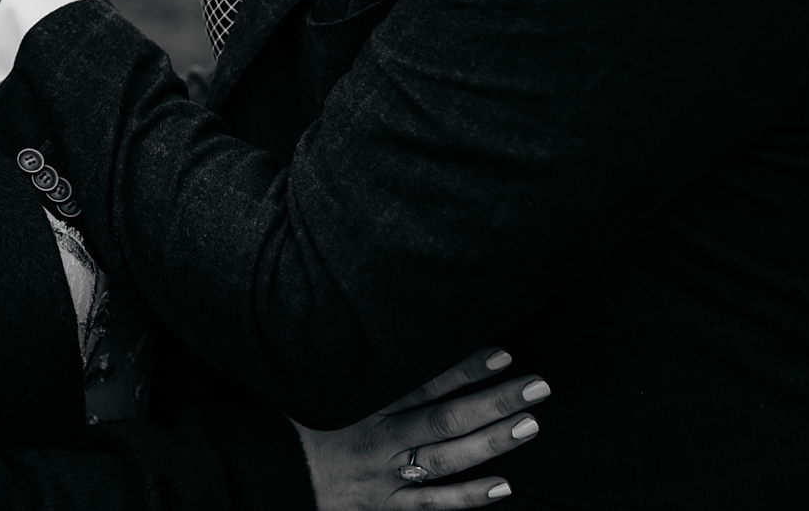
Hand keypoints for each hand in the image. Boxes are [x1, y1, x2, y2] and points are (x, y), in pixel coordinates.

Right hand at [296, 347, 548, 509]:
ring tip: (530, 424)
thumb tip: (379, 316)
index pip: (421, 382)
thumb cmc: (299, 417)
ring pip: (445, 460)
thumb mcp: (318, 378)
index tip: (502, 352)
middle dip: (493, 402)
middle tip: (537, 386)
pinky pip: (432, 504)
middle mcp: (377, 438)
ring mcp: (384, 475)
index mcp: (362, 402)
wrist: (272, 471)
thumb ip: (353, 354)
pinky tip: (504, 485)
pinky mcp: (386, 504)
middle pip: (444, 419)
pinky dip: (468, 497)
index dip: (463, 367)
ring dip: (490, 443)